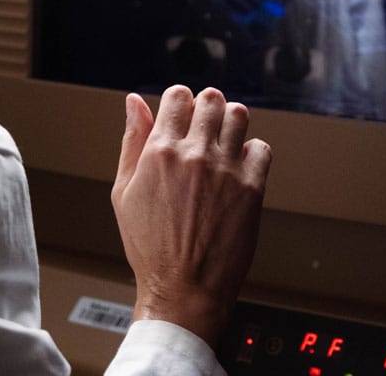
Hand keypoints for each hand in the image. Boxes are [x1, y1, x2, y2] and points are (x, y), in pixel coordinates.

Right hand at [112, 85, 271, 346]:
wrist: (183, 289)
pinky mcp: (251, 188)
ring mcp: (226, 170)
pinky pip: (261, 148)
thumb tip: (134, 103)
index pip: (178, 96)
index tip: (181, 115)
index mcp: (160, 151)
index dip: (180, 101)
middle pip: (212, 99)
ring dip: (231, 123)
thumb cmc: (150, 247)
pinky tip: (238, 169)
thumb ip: (132, 141)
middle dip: (206, 108)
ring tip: (223, 144)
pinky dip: (252, 153)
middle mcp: (195, 154)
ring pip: (239, 116)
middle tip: (203, 129)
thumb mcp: (124, 191)